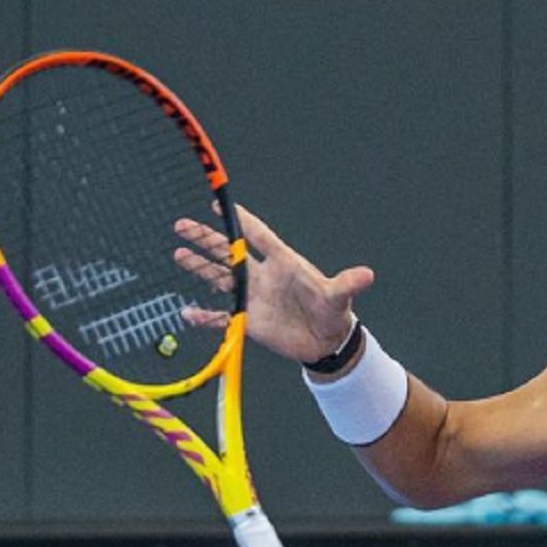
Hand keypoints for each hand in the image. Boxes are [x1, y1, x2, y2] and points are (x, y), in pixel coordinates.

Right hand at [174, 206, 375, 363]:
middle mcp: (263, 276)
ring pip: (220, 278)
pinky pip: (222, 317)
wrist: (327, 342)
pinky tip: (187, 312)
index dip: (240, 221)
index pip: (257, 236)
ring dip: (199, 268)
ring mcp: (254, 297)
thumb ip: (347, 284)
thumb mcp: (338, 297)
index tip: (218, 204)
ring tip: (178, 253)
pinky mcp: (250, 321)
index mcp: (283, 263)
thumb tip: (368, 275)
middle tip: (181, 225)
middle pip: (228, 253)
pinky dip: (205, 317)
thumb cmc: (333, 312)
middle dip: (206, 239)